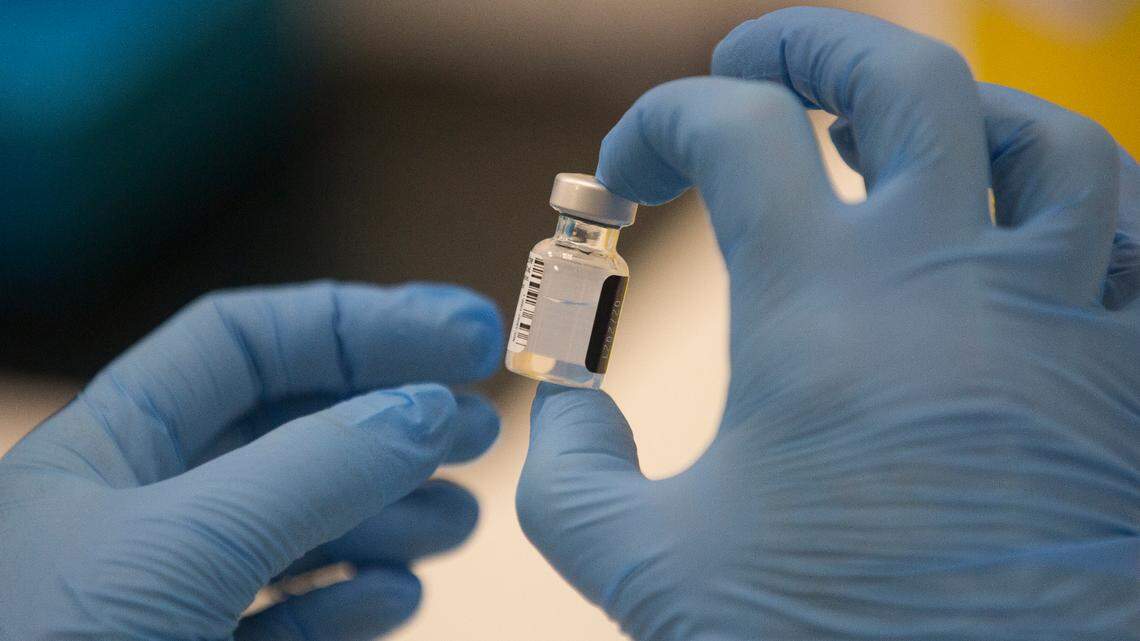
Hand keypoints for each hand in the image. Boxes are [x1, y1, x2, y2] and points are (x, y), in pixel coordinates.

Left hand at [0, 281, 502, 640]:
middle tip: (484, 428)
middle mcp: (141, 514)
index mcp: (105, 451)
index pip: (245, 342)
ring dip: (389, 512)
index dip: (359, 325)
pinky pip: (289, 622)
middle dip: (391, 417)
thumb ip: (310, 470)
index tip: (464, 336)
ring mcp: (170, 600)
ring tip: (459, 519)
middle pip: (288, 429)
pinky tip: (398, 597)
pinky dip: (351, 601)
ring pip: (300, 526)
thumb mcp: (178, 549)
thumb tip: (427, 410)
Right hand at [516, 8, 1138, 639]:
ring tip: (894, 135)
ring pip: (1047, 139)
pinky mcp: (1135, 385)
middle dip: (812, 42)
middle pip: (904, 77)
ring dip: (960, 114)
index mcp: (825, 303)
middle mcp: (957, 280)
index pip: (733, 129)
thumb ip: (571, 475)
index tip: (625, 179)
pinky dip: (1087, 216)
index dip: (658, 125)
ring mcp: (1069, 322)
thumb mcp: (650, 572)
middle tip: (752, 59)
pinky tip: (1035, 237)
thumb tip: (566, 407)